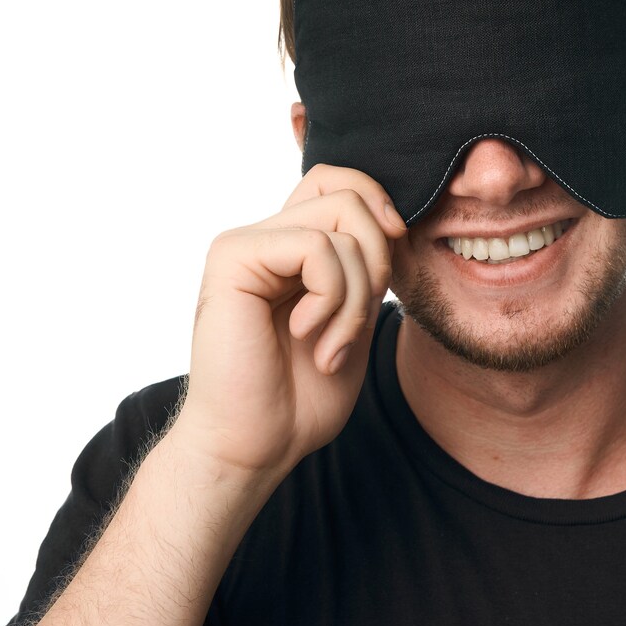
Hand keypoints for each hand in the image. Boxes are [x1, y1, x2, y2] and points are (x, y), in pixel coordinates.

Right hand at [172, 165, 407, 480]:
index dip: (378, 206)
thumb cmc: (301, 396)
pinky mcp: (233, 257)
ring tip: (330, 345)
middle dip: (378, 261)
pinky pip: (316, 246)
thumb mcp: (354, 319)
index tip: (389, 265)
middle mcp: (267, 237)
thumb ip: (365, 269)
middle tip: (358, 322)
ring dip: (355, 296)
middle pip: (350, 194)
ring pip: (342, 220)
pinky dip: (332, 297)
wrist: (256, 444)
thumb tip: (392, 221)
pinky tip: (308, 335)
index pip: (340, 182)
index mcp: (293, 248)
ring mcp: (247, 243)